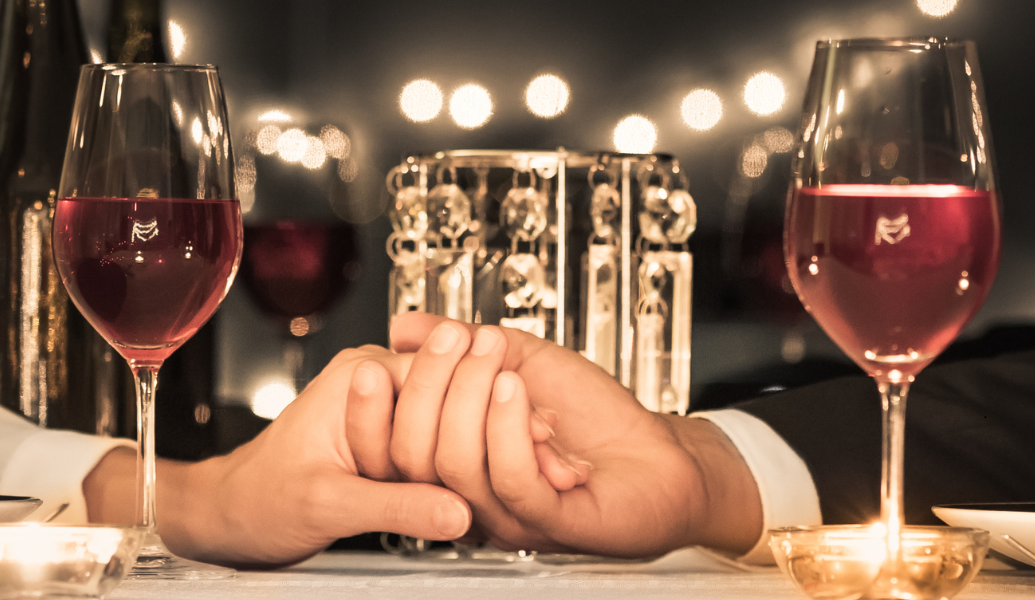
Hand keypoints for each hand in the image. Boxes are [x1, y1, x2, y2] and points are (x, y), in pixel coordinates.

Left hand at [85, 345, 470, 568]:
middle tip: (428, 489)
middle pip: (452, 402)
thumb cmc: (261, 497)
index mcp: (359, 376)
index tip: (458, 468)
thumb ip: (396, 505)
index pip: (444, 379)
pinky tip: (428, 498)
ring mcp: (385, 404)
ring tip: (416, 493)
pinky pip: (434, 445)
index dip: (456, 427)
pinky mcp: (390, 431)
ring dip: (440, 467)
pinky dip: (435, 475)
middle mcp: (375, 378)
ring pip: (447, 427)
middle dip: (447, 451)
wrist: (236, 512)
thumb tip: (456, 512)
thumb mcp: (330, 505)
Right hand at [347, 313, 762, 557]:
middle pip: (413, 455)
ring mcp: (508, 512)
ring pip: (455, 465)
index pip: (388, 448)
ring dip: (469, 397)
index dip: (374, 408)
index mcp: (455, 467)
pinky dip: (506, 428)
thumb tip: (404, 329)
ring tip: (491, 354)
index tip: (382, 359)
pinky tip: (515, 390)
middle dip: (428, 386)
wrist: (661, 455)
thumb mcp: (519, 360)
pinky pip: (508, 479)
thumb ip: (461, 345)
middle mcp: (473, 497)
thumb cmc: (595, 417)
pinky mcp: (549, 520)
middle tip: (454, 339)